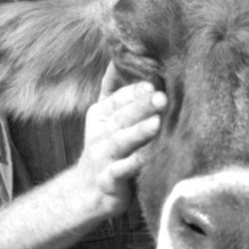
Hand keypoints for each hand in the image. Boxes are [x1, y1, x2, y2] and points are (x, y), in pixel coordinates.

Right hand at [76, 64, 166, 216]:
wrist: (86, 191)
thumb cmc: (106, 148)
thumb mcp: (104, 117)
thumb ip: (113, 90)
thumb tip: (119, 57)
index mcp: (100, 115)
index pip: (117, 99)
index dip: (134, 91)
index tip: (154, 82)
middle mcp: (100, 133)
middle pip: (121, 117)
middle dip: (141, 106)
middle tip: (162, 97)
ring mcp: (102, 157)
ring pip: (120, 142)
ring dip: (138, 132)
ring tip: (156, 124)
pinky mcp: (108, 181)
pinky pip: (119, 172)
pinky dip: (132, 165)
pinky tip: (146, 159)